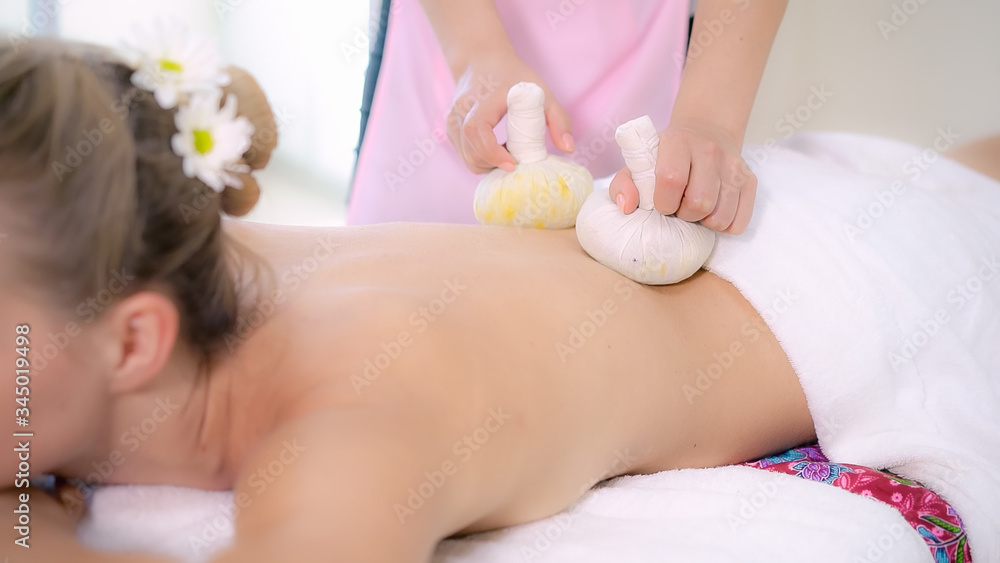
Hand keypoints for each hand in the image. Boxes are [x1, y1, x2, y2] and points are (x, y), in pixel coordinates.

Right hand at [447, 51, 573, 173]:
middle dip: (493, 164)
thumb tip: (568, 149)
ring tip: (507, 152)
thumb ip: (558, 120)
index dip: (493, 153)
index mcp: (481, 100)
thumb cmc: (513, 77)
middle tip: (515, 160)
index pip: (477, 132)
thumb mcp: (541, 92)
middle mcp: (461, 111)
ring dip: (487, 163)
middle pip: (470, 151)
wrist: (480, 60)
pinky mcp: (450, 128)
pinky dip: (480, 158)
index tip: (512, 164)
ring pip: (465, 157)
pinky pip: (463, 153)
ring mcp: (451, 120)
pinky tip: (496, 148)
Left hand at [609, 118, 756, 233]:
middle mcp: (710, 150)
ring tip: (695, 208)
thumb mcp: (640, 162)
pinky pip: (738, 222)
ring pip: (720, 216)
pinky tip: (713, 211)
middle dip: (684, 215)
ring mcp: (733, 166)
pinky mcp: (750, 180)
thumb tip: (626, 207)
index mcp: (678, 141)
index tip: (661, 203)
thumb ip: (624, 184)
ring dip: (704, 222)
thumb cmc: (667, 155)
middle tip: (679, 207)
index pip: (671, 180)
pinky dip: (724, 225)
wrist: (706, 131)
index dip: (663, 202)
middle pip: (699, 203)